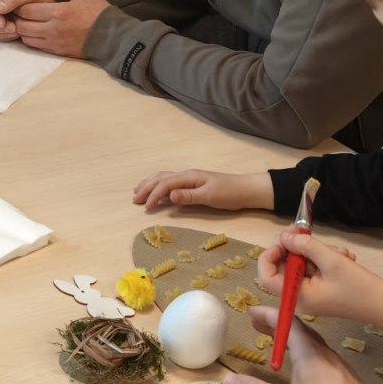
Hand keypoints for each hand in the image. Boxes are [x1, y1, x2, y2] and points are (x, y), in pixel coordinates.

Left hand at [8, 0, 109, 57]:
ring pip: (26, 37)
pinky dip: (30, 39)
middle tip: (15, 11)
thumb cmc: (97, 12)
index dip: (17, 5)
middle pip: (22, 25)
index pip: (26, 9)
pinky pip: (35, 46)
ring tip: (25, 20)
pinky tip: (34, 30)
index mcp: (58, 12)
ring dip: (22, 29)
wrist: (112, 37)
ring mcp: (54, 42)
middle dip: (16, 18)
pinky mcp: (57, 52)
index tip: (16, 1)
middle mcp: (53, 29)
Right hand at [132, 168, 270, 210]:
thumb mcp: (210, 197)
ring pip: (164, 178)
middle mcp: (187, 175)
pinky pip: (171, 183)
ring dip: (150, 185)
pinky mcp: (193, 184)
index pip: (166, 184)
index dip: (154, 195)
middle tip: (134, 200)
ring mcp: (190, 179)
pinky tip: (157, 193)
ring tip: (138, 192)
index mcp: (189, 176)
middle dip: (146, 188)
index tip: (147, 208)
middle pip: (160, 178)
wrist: (247, 190)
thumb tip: (169, 195)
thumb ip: (189, 196)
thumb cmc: (230, 194)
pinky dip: (159, 187)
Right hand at [225, 305, 382, 383]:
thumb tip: (228, 380)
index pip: (289, 324)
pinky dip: (304, 360)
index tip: (252, 312)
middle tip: (258, 326)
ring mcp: (340, 372)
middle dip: (279, 327)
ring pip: (313, 349)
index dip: (270, 315)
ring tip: (275, 349)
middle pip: (302, 333)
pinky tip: (300, 377)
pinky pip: (321, 364)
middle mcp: (327, 357)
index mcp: (311, 353)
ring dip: (292, 343)